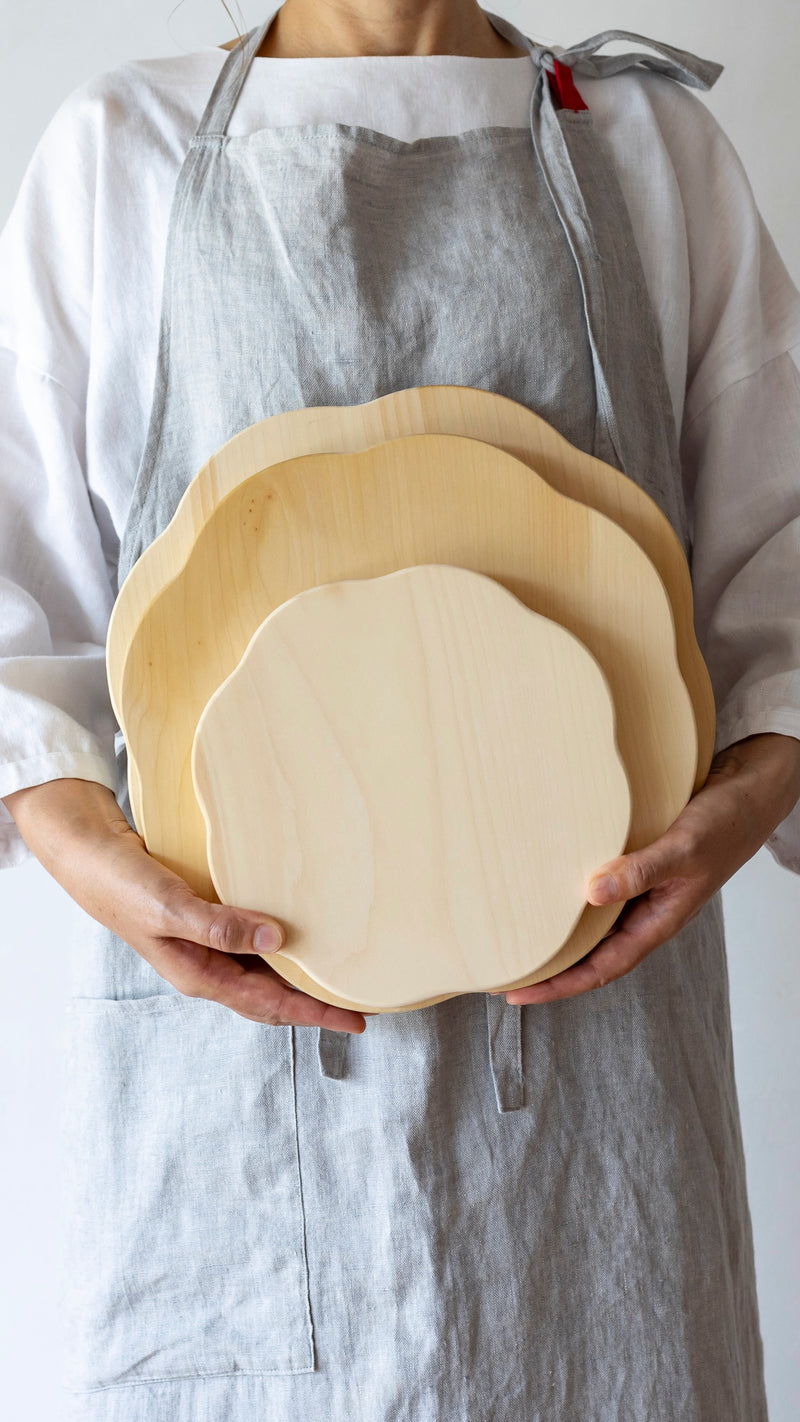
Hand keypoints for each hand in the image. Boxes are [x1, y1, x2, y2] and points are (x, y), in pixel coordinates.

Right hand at [2, 777, 365, 1033]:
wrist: (87, 851)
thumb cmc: (119, 882)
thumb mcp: (168, 906)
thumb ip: (219, 926)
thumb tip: (275, 941)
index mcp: (198, 973)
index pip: (268, 1004)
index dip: (313, 1013)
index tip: (355, 1018)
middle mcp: (206, 965)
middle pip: (272, 994)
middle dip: (315, 1002)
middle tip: (363, 1000)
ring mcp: (206, 943)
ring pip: (264, 970)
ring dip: (301, 974)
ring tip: (342, 972)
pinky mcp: (206, 918)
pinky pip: (252, 941)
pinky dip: (280, 943)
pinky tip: (300, 932)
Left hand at [503, 732, 799, 1005]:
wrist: (750, 790)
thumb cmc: (725, 822)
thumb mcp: (683, 847)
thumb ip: (640, 871)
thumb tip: (591, 893)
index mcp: (658, 920)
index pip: (600, 967)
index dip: (559, 984)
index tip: (518, 993)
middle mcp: (645, 910)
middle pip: (590, 951)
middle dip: (548, 964)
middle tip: (499, 967)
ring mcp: (641, 888)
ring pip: (591, 920)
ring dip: (556, 929)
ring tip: (511, 931)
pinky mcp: (636, 862)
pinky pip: (598, 887)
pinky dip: (570, 892)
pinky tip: (543, 882)